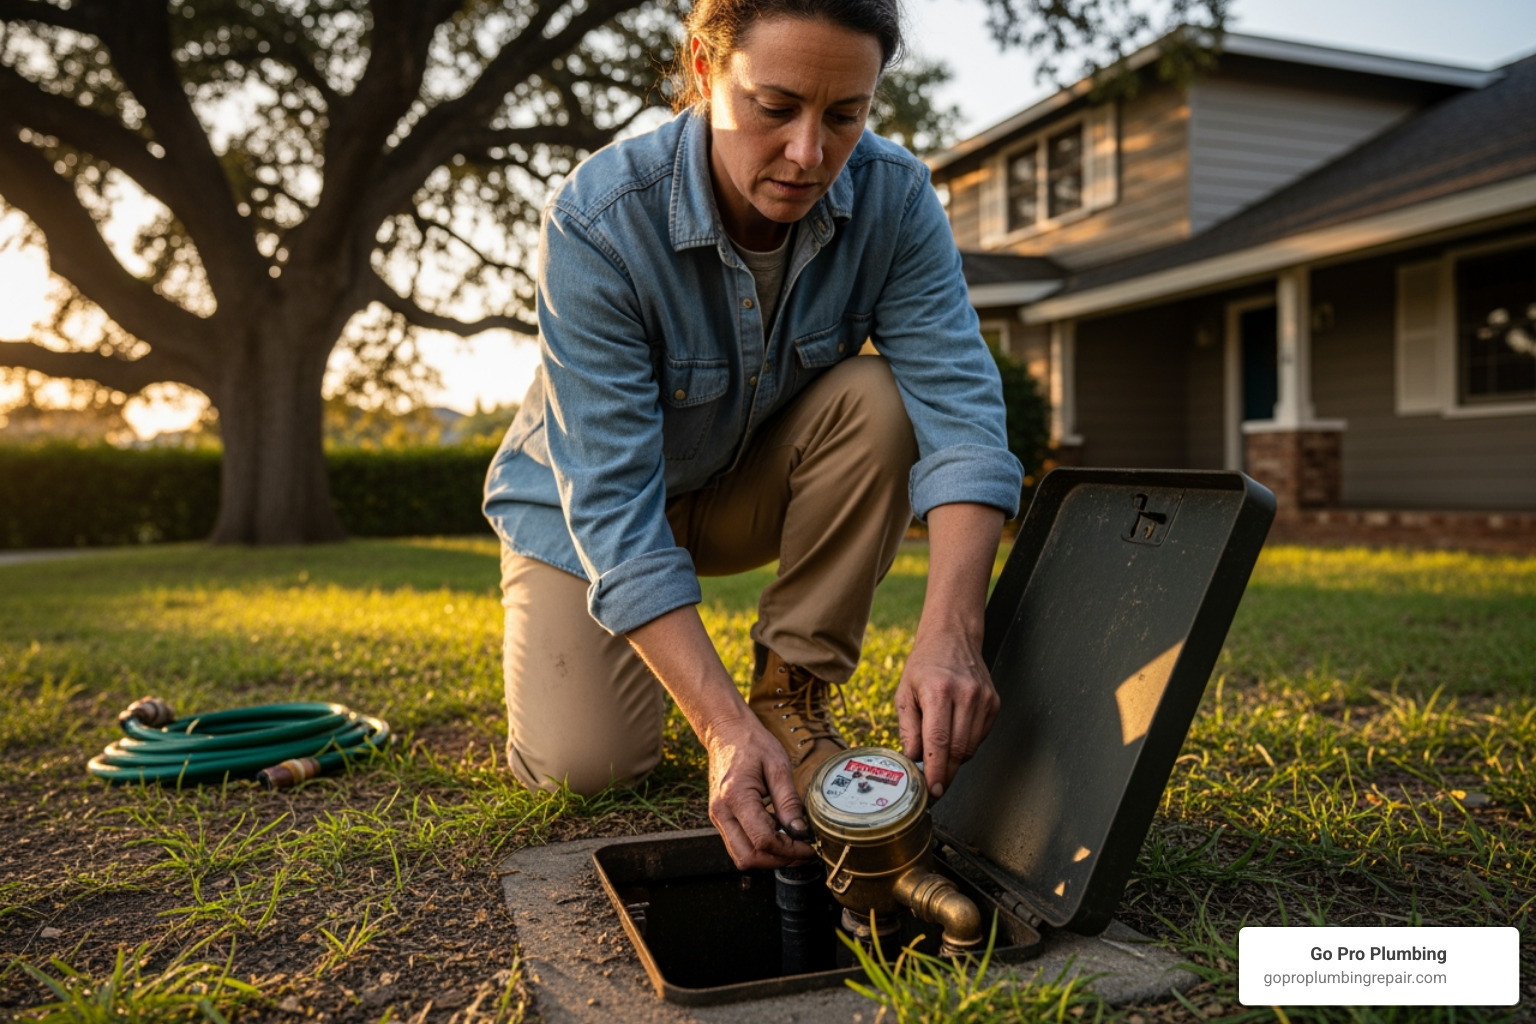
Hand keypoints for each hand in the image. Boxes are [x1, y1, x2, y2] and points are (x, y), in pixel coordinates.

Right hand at [703, 707, 815, 869]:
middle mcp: (721, 812)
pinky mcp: (721, 819)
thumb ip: (789, 801)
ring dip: (768, 858)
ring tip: (791, 844)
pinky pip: (739, 845)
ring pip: (741, 857)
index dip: (789, 849)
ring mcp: (718, 817)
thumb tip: (800, 831)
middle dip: (778, 860)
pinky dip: (759, 847)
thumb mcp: (778, 766)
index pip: (762, 840)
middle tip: (802, 851)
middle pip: (748, 858)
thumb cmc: (752, 744)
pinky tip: (777, 833)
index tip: (809, 846)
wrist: (725, 732)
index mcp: (735, 797)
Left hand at [895, 627, 999, 798]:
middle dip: (947, 773)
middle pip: (959, 749)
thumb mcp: (905, 693)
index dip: (937, 770)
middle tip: (935, 786)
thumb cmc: (925, 664)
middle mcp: (966, 694)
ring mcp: (984, 699)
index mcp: (939, 691)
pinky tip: (954, 738)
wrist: (953, 637)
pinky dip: (967, 746)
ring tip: (941, 759)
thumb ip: (908, 729)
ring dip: (956, 761)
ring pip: (972, 747)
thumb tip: (913, 760)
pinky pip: (980, 737)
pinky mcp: (994, 703)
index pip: (939, 740)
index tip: (933, 789)